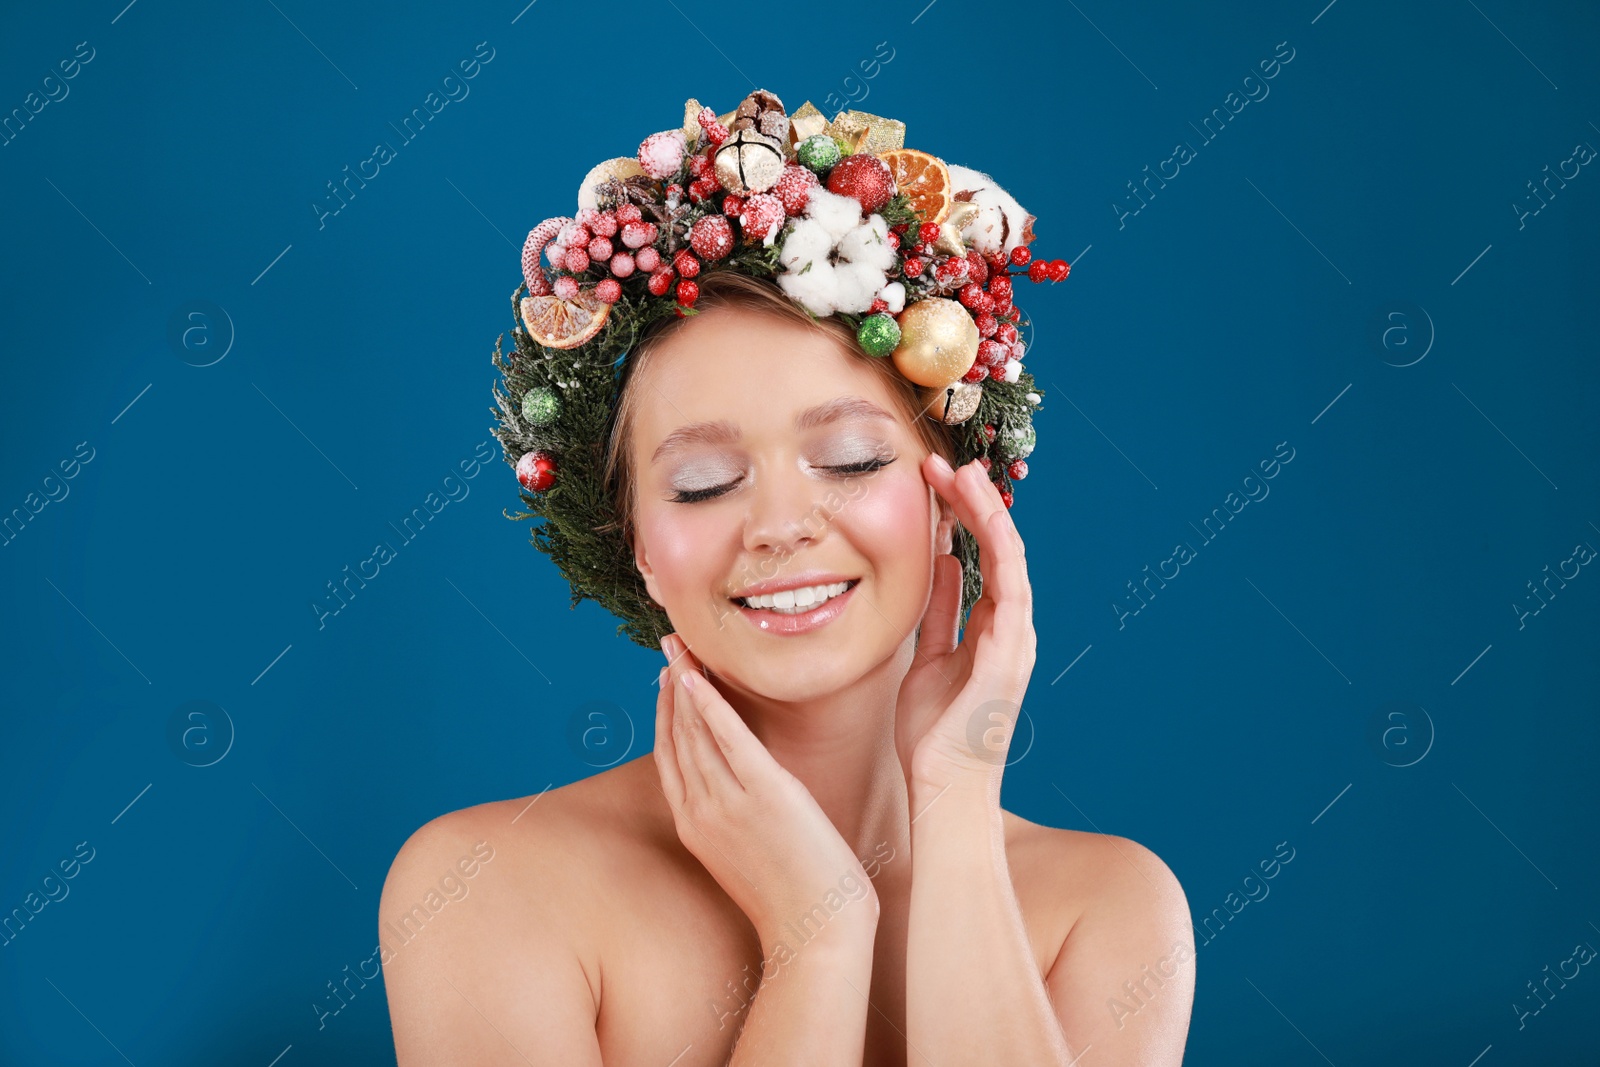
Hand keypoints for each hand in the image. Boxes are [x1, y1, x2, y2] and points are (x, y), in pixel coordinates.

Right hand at [653, 633, 880, 952]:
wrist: (815, 932)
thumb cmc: (792, 895)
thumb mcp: (746, 852)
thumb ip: (734, 813)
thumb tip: (741, 781)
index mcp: (693, 827)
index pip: (668, 756)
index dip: (665, 713)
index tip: (668, 678)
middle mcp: (700, 812)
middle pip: (677, 736)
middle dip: (672, 687)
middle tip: (670, 646)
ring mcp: (728, 804)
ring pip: (696, 731)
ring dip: (686, 683)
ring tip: (683, 647)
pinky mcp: (765, 795)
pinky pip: (728, 739)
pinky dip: (709, 704)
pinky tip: (697, 676)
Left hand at [895, 455, 1037, 792]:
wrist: (943, 787)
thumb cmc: (934, 733)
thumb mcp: (927, 658)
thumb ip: (939, 613)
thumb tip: (944, 564)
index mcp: (990, 628)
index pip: (982, 556)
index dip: (961, 515)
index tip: (932, 481)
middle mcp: (1010, 629)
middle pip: (998, 549)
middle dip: (974, 503)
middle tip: (944, 464)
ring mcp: (1015, 642)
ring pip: (1009, 561)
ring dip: (987, 516)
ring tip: (964, 477)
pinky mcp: (1008, 658)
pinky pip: (1010, 595)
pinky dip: (999, 557)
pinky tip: (978, 526)